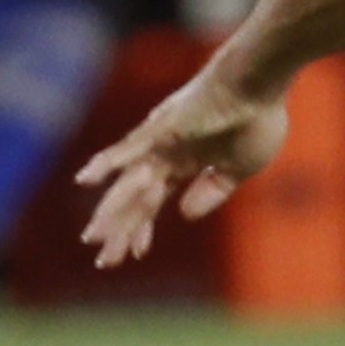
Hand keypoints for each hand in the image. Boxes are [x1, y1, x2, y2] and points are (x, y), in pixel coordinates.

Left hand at [74, 67, 289, 266]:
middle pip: (136, 198)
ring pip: (129, 183)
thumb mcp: (241, 168)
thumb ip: (213, 190)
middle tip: (103, 260)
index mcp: (187, 163)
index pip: (156, 200)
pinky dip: (106, 163)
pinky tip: (85, 180)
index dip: (143, 227)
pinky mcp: (159, 129)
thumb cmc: (258, 120)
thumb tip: (183, 216)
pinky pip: (127, 149)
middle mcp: (166, 153)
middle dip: (121, 230)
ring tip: (93, 238)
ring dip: (112, 211)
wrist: (260, 85)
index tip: (136, 255)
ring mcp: (159, 142)